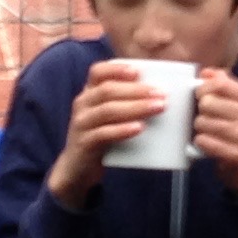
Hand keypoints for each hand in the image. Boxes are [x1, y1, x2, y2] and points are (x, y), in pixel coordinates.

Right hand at [46, 59, 166, 206]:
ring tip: (157, 108)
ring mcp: (81, 123)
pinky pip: (103, 133)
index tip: (138, 72)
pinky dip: (122, 129)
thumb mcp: (107, 116)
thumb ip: (124, 103)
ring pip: (107, 110)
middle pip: (107, 90)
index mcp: (89, 93)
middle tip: (160, 94)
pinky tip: (139, 128)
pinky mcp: (84, 143)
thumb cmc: (99, 137)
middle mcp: (82, 104)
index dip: (117, 69)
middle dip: (136, 90)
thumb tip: (158, 95)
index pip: (98, 72)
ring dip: (135, 107)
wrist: (77, 168)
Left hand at [190, 68, 237, 197]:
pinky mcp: (236, 154)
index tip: (200, 96)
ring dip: (199, 128)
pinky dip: (200, 142)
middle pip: (207, 102)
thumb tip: (206, 73)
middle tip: (205, 119)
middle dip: (200, 111)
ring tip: (208, 132)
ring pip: (202, 122)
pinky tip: (206, 144)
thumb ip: (224, 86)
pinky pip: (203, 141)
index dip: (203, 88)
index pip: (220, 83)